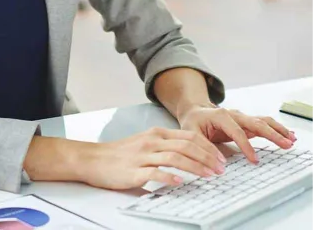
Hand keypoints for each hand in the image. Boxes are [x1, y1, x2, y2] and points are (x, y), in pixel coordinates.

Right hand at [81, 126, 227, 189]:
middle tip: (221, 168)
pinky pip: (154, 173)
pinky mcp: (134, 171)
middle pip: (186, 145)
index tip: (220, 158)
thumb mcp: (145, 143)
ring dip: (196, 166)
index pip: (189, 136)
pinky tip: (180, 182)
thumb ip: (164, 146)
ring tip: (209, 175)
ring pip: (175, 157)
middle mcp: (151, 141)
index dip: (208, 147)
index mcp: (156, 134)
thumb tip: (189, 156)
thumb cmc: (120, 154)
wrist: (94, 159)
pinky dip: (169, 177)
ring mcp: (143, 155)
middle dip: (207, 157)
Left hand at [178, 104, 296, 162]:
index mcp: (220, 115)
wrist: (195, 110)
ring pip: (262, 122)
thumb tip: (217, 163)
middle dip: (271, 134)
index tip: (254, 160)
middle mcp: (234, 114)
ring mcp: (241, 118)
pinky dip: (275, 129)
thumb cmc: (193, 121)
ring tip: (290, 140)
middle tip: (285, 144)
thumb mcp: (191, 133)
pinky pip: (263, 125)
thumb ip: (202, 147)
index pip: (236, 131)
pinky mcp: (245, 124)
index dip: (246, 146)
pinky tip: (286, 135)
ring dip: (277, 130)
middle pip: (255, 123)